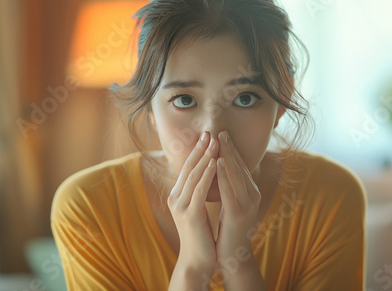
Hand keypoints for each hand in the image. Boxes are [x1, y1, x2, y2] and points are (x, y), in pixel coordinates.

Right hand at [167, 131, 219, 271]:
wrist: (196, 259)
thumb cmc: (200, 233)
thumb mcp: (197, 207)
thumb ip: (198, 191)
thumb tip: (208, 172)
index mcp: (177, 195)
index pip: (187, 168)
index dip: (197, 150)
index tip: (207, 135)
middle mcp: (175, 198)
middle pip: (188, 167)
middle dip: (200, 148)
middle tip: (210, 132)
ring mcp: (180, 206)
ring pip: (194, 175)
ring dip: (205, 157)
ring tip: (215, 142)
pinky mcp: (189, 215)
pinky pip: (200, 190)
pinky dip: (208, 174)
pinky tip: (216, 162)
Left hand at [215, 130, 261, 263]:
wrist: (232, 256)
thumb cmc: (228, 228)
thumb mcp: (231, 204)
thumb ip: (230, 187)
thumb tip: (222, 169)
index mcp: (251, 192)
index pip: (241, 166)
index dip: (232, 149)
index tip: (222, 134)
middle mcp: (253, 195)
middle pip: (240, 166)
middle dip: (230, 148)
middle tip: (220, 131)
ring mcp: (248, 205)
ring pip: (236, 175)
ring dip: (227, 156)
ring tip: (219, 141)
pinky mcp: (238, 214)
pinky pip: (229, 190)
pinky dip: (223, 175)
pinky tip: (217, 163)